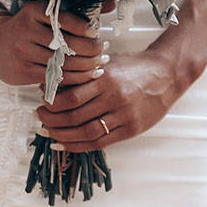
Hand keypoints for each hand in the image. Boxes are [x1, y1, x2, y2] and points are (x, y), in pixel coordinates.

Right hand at [0, 2, 106, 88]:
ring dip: (86, 67)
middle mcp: (26, 30)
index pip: (65, 20)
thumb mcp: (44, 12)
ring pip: (63, 63)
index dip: (85, 29)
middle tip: (103, 52)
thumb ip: (77, 11)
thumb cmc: (27, 26)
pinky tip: (85, 76)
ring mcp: (23, 52)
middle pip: (66, 44)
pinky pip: (55, 77)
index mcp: (34, 11)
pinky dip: (74, 79)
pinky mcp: (23, 71)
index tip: (96, 35)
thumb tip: (111, 5)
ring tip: (98, 66)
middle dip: (90, 51)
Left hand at [35, 48, 201, 152]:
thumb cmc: (134, 66)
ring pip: (86, 133)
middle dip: (52, 121)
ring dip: (62, 136)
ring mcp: (124, 116)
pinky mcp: (131, 129)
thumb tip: (54, 83)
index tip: (41, 104)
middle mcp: (114, 98)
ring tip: (49, 133)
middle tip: (40, 120)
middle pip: (74, 117)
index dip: (51, 105)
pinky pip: (100, 143)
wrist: (167, 74)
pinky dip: (79, 146)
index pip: (71, 98)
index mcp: (105, 79)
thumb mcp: (108, 61)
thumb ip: (85, 72)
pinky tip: (65, 145)